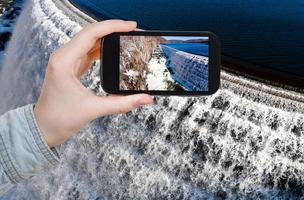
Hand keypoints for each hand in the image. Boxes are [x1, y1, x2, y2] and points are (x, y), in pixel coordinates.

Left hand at [34, 20, 152, 146]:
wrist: (44, 128)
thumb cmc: (61, 119)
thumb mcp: (95, 109)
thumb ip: (123, 103)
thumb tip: (145, 98)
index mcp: (64, 61)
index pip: (92, 34)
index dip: (113, 27)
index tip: (131, 26)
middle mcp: (62, 56)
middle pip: (90, 33)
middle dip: (112, 29)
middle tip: (132, 30)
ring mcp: (65, 60)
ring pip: (88, 40)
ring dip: (107, 37)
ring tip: (125, 37)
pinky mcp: (69, 66)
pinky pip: (86, 50)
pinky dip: (101, 47)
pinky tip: (112, 50)